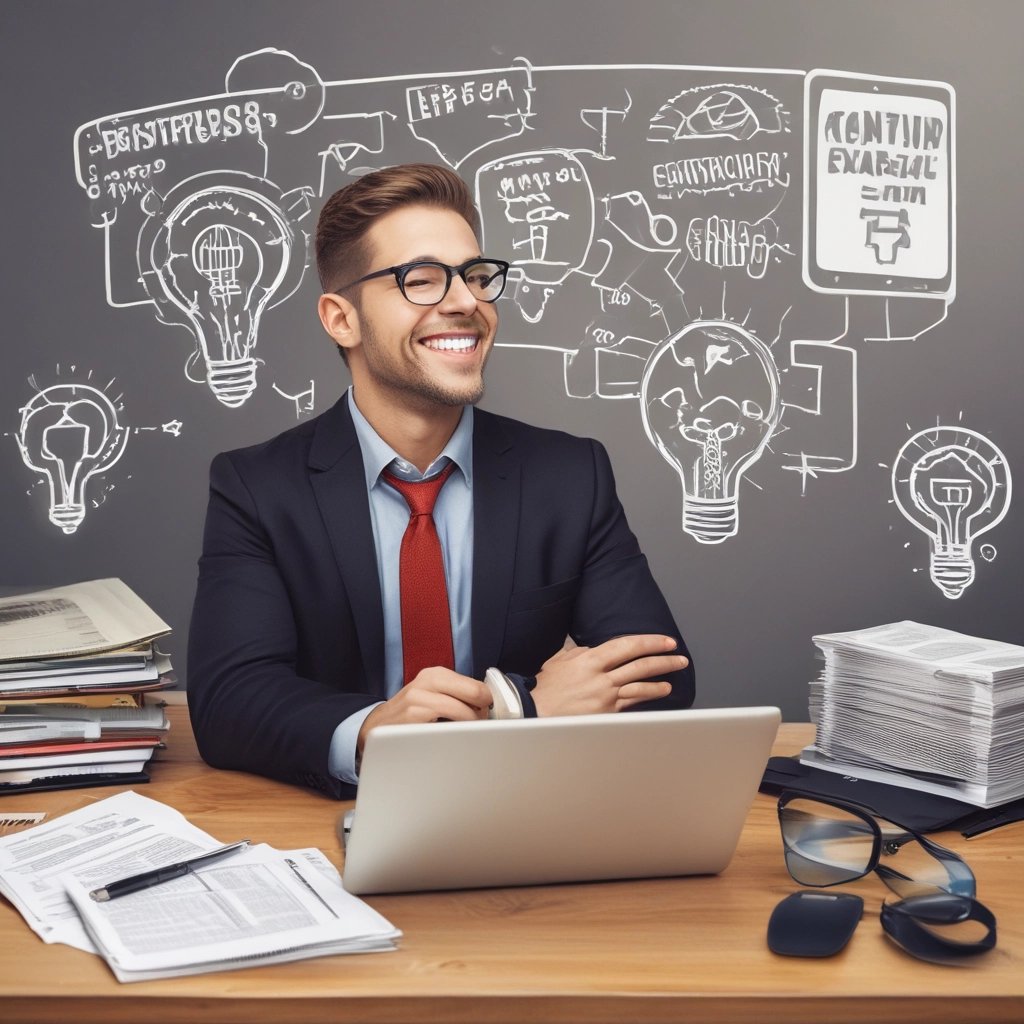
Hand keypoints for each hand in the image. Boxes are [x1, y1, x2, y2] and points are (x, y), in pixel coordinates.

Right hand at [357, 667, 490, 755]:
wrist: (376, 726)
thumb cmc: (410, 714)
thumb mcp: (432, 696)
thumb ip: (458, 696)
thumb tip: (489, 706)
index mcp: (436, 674)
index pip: (478, 686)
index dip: (488, 703)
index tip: (488, 715)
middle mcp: (428, 680)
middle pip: (475, 693)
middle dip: (483, 712)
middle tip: (480, 725)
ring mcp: (419, 697)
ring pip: (463, 710)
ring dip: (471, 726)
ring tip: (466, 734)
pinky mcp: (412, 715)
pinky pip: (445, 726)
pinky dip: (455, 734)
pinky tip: (449, 739)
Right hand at [532, 635, 686, 716]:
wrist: (536, 713)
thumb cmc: (546, 687)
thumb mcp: (561, 660)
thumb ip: (581, 652)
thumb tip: (596, 648)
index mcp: (590, 659)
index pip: (627, 646)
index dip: (650, 642)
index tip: (666, 641)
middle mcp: (601, 678)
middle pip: (640, 665)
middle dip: (663, 660)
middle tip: (679, 657)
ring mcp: (606, 697)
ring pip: (640, 685)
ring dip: (661, 680)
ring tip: (673, 677)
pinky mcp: (607, 713)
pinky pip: (632, 702)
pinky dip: (648, 695)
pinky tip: (659, 692)